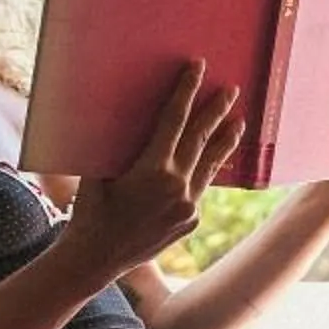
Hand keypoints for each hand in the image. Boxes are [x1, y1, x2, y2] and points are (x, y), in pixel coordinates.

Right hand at [65, 61, 243, 282]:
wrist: (95, 260)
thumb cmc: (89, 211)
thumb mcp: (99, 173)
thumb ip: (120, 148)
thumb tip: (129, 119)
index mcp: (153, 170)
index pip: (175, 120)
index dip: (186, 91)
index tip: (198, 68)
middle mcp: (177, 187)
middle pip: (201, 139)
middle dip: (216, 111)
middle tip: (231, 90)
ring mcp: (188, 207)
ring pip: (210, 166)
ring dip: (224, 142)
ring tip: (239, 122)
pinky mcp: (190, 221)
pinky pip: (199, 190)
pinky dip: (204, 173)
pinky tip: (212, 161)